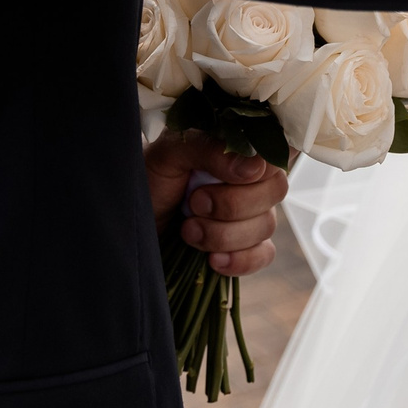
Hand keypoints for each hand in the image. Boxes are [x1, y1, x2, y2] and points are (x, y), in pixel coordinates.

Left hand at [145, 129, 288, 275]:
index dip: (259, 168)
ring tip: (188, 230)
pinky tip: (212, 260)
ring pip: (266, 226)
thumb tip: (253, 167)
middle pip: (276, 190)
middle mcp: (252, 178)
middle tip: (194, 203)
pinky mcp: (245, 246)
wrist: (131, 219)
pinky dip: (239, 260)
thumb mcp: (171, 153)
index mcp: (239, 147)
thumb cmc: (150, 176)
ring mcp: (252, 214)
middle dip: (232, 205)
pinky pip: (263, 255)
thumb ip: (209, 149)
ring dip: (223, 234)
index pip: (275, 151)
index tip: (229, 176)